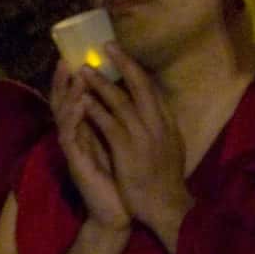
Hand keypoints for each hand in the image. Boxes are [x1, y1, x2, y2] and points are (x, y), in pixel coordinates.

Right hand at [49, 58, 130, 232]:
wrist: (118, 213)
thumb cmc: (120, 178)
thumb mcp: (119, 142)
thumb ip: (113, 120)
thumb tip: (121, 93)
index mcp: (86, 130)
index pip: (75, 98)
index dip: (74, 78)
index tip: (78, 55)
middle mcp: (76, 136)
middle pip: (62, 103)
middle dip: (63, 81)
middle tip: (65, 60)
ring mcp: (73, 149)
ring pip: (64, 116)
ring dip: (68, 95)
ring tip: (74, 76)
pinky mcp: (75, 163)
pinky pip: (71, 137)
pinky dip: (74, 119)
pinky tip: (80, 105)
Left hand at [82, 48, 192, 252]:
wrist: (166, 208)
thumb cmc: (165, 181)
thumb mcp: (170, 148)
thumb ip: (161, 127)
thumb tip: (153, 110)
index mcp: (168, 123)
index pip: (152, 89)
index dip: (136, 69)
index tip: (123, 54)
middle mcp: (158, 124)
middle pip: (140, 86)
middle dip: (123, 63)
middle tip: (107, 45)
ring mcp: (144, 137)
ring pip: (121, 101)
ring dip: (101, 83)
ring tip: (85, 69)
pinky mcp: (128, 151)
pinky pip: (109, 124)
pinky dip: (96, 110)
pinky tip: (84, 99)